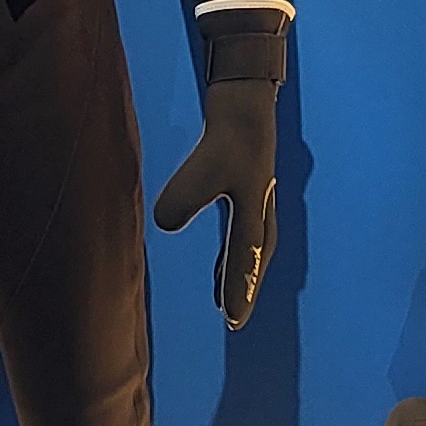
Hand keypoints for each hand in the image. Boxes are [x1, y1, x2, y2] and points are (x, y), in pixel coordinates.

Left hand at [149, 76, 277, 329]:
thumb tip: (164, 224)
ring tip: (227, 303)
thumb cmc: (229, 136)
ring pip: (250, 251)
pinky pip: (241, 236)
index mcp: (255, 215)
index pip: (245, 263)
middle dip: (245, 290)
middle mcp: (261, 214)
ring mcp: (256, 204)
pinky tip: (222, 265)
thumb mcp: (204, 167)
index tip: (232, 321)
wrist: (245, 104)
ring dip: (239, 275)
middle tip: (234, 319)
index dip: (238, 292)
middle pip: (254, 263)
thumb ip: (184, 197)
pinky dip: (233, 256)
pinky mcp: (245, 193)